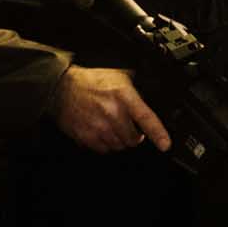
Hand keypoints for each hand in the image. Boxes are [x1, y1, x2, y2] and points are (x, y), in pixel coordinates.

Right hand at [51, 66, 170, 153]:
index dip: (158, 134)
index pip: (146, 118)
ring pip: (119, 146)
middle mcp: (112, 113)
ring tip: (112, 127)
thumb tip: (151, 98)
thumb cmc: (91, 81)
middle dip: (134, 136)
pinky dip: (105, 144)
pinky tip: (101, 132)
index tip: (165, 144)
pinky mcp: (86, 136)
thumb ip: (136, 90)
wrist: (62, 87)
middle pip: (133, 139)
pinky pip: (103, 149)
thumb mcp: (119, 77)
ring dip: (119, 140)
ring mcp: (98, 126)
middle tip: (128, 127)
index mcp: (123, 96)